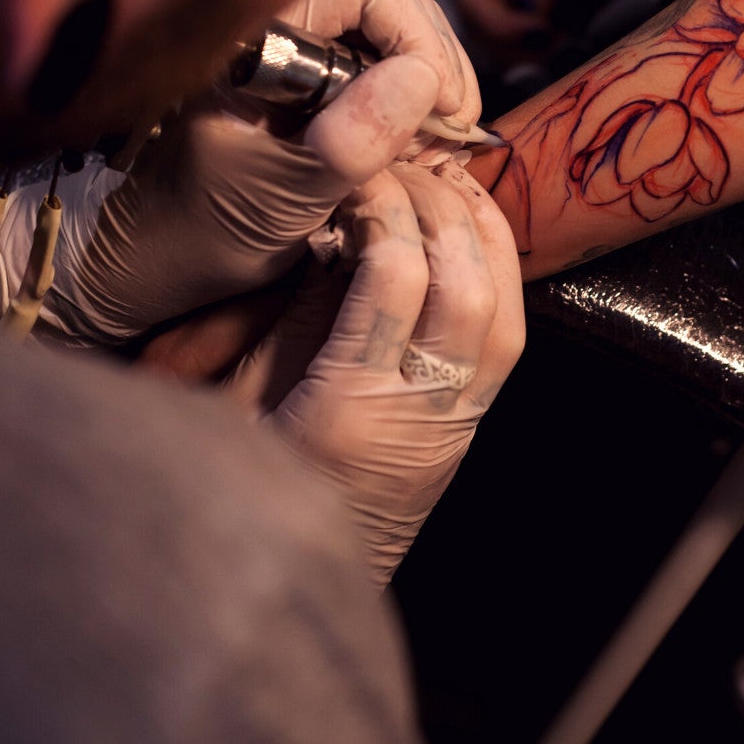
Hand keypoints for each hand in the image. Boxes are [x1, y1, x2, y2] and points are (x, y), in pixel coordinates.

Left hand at [0, 0, 480, 344]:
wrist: (150, 265)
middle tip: (443, 135)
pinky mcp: (312, 77)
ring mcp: (297, 46)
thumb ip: (347, 142)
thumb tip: (420, 80)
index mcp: (252, 30)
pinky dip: (410, 101)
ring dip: (426, 84)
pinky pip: (382, 62)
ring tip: (427, 148)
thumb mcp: (278, 198)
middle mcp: (277, 20)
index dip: (415, 34)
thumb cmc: (195, 234)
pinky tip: (411, 146)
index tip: (439, 108)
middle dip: (430, 60)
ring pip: (392, 27)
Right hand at [220, 160, 524, 583]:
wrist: (292, 585)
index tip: (352, 167)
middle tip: (399, 158)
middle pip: (465, 286)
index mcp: (350, 409)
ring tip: (441, 176)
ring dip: (479, 228)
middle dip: (439, 205)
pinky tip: (468, 226)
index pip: (395, 279)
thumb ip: (287, 318)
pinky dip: (497, 267)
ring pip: (504, 307)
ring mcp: (456, 421)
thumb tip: (333, 232)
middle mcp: (421, 414)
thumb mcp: (233, 402)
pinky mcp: (471, 421)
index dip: (382, 206)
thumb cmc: (243, 492)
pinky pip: (510, 333)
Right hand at [458, 0, 680, 54]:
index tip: (543, 33)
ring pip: (498, 47)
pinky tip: (568, 58)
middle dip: (509, 48)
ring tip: (564, 53)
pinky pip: (526, 53)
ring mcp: (528, 7)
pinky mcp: (549, 26)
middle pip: (479, 30)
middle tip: (554, 51)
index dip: (497, 25)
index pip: (472, 1)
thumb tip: (523, 7)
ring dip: (524, 60)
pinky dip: (540, 63)